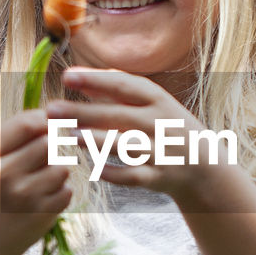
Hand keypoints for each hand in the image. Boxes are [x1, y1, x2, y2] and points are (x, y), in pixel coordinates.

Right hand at [0, 107, 71, 254]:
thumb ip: (17, 135)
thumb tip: (53, 114)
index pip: (26, 124)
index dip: (43, 121)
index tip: (46, 127)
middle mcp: (4, 175)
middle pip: (48, 143)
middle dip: (51, 148)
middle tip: (43, 159)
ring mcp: (24, 197)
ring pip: (62, 168)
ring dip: (57, 172)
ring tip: (40, 182)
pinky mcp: (42, 215)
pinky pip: (67, 190)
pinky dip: (60, 193)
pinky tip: (43, 200)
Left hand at [49, 67, 225, 202]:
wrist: (204, 165)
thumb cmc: (167, 127)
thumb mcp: (151, 104)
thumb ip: (118, 91)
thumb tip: (79, 77)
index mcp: (158, 100)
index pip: (124, 85)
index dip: (95, 80)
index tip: (67, 76)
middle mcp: (160, 123)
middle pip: (119, 115)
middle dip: (84, 112)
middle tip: (51, 109)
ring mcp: (160, 151)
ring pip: (125, 145)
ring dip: (97, 141)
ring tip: (70, 136)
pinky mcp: (158, 177)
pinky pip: (133, 176)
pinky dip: (113, 173)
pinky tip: (92, 168)